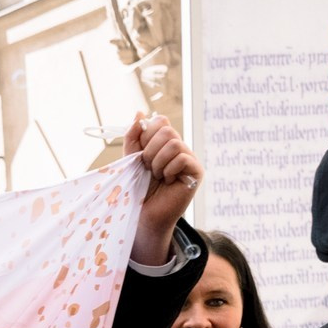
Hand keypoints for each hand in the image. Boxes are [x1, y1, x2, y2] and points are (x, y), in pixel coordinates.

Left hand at [127, 114, 202, 265]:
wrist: (144, 214)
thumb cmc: (138, 189)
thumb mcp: (131, 159)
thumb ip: (134, 137)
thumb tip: (140, 113)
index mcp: (164, 143)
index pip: (159, 121)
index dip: (146, 136)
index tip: (140, 154)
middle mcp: (179, 147)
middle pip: (166, 130)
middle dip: (149, 151)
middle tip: (148, 168)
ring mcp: (189, 158)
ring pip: (173, 143)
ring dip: (157, 162)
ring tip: (157, 176)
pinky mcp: (196, 171)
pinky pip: (182, 158)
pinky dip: (169, 170)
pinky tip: (168, 181)